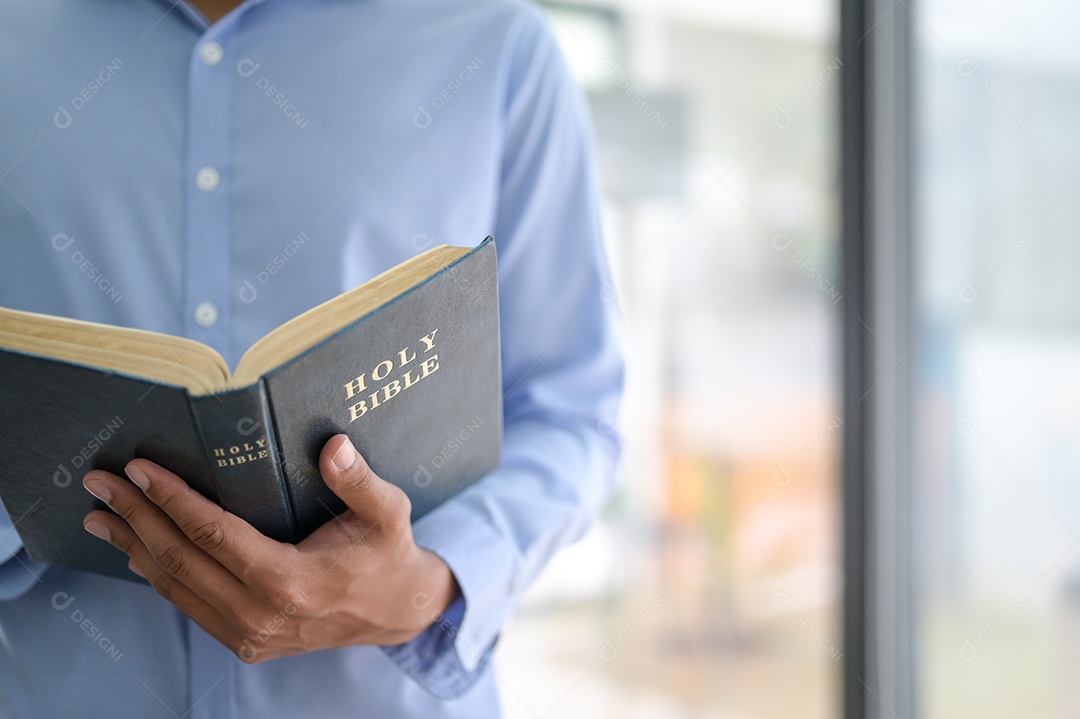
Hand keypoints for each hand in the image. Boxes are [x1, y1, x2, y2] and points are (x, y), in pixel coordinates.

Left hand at [80, 434, 458, 661]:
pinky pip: (189, 605)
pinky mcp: (245, 643)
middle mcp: (261, 615)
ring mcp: (249, 635)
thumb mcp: (389, 513)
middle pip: (181, 560)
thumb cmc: (388, 555)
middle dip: (135, 516)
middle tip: (101, 482)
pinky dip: (157, 574)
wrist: (397, 613)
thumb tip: (334, 446)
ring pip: (175, 587)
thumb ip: (360, 481)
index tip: (140, 469)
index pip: (213, 534)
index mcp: (291, 581)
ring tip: (101, 514)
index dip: (172, 499)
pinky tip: (137, 549)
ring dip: (134, 546)